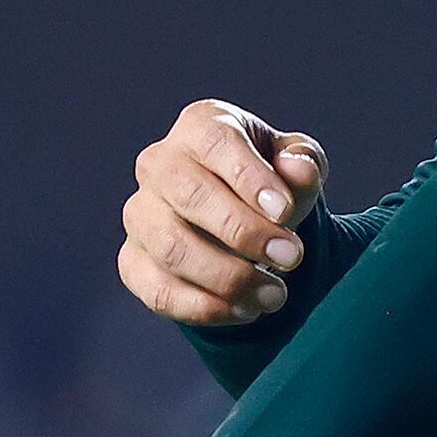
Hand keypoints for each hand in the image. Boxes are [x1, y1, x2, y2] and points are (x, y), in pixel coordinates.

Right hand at [123, 99, 323, 329]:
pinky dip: (204, 307)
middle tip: (292, 257)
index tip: (284, 211)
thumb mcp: (297, 166)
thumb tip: (298, 170)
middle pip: (190, 195)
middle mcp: (159, 165)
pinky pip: (158, 290)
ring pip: (172, 247)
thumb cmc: (270, 184)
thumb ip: (303, 164)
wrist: (242, 222)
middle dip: (244, 232)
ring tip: (276, 294)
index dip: (250, 178)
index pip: (217, 144)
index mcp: (200, 126)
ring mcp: (140, 214)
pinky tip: (245, 309)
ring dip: (228, 277)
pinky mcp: (133, 261)